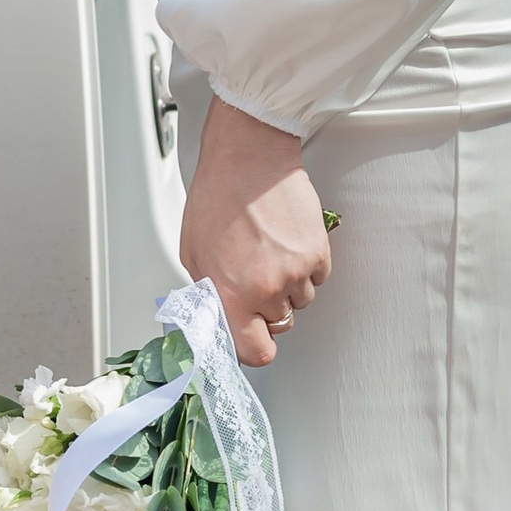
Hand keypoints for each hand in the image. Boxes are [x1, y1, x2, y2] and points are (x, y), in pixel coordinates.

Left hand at [179, 94, 333, 367]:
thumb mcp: (192, 252)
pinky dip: (305, 265)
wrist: (249, 158)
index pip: (256, 353)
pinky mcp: (318, 252)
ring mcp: (297, 271)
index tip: (251, 337)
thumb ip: (209, 292)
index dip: (255, 347)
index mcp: (231, 294)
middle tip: (255, 278)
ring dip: (288, 284)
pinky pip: (317, 277)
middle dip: (267, 309)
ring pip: (301, 300)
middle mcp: (267, 289)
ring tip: (269, 250)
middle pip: (280, 324)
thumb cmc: (217, 195)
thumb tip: (219, 315)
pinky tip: (286, 240)